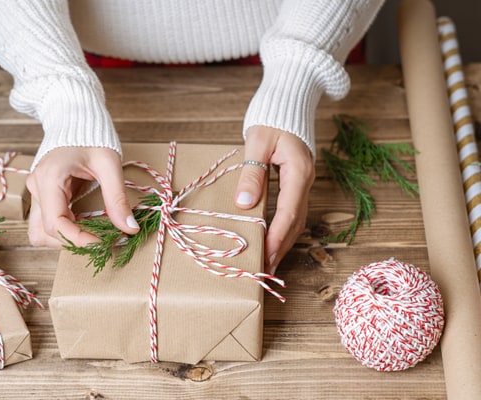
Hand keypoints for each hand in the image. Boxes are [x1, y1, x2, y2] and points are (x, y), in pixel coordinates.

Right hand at [25, 147, 139, 246]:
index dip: (79, 240)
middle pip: (43, 233)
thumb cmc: (92, 136)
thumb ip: (117, 199)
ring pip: (40, 232)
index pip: (56, 224)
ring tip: (93, 232)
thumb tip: (129, 229)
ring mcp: (36, 192)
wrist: (76, 117)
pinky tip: (86, 223)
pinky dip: (66, 230)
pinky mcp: (43, 194)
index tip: (104, 243)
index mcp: (49, 178)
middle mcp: (36, 187)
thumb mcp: (109, 165)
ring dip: (65, 239)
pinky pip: (48, 222)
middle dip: (72, 242)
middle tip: (102, 238)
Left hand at [235, 126, 314, 274]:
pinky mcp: (297, 184)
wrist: (287, 105)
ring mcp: (303, 183)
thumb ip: (253, 172)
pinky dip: (283, 230)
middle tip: (266, 269)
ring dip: (283, 242)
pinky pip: (292, 212)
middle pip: (296, 221)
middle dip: (281, 247)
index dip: (277, 236)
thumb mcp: (258, 141)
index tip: (264, 254)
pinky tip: (272, 241)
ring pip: (297, 220)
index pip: (289, 211)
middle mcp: (305, 181)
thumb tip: (245, 204)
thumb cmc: (271, 120)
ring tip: (268, 263)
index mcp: (298, 171)